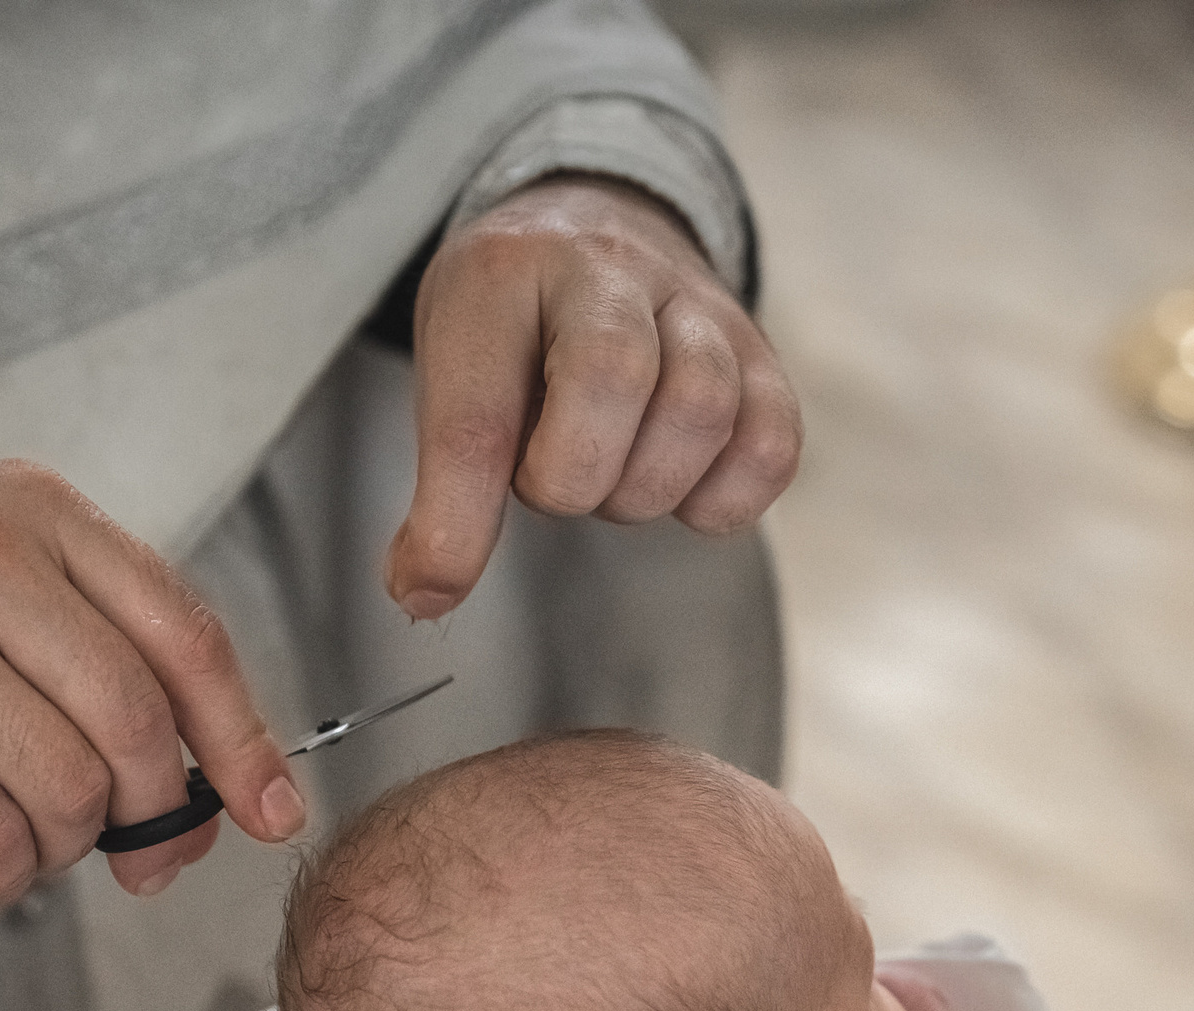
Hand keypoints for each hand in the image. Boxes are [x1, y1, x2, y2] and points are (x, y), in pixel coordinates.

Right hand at [0, 462, 305, 907]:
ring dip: (70, 845)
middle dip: (157, 809)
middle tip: (140, 851)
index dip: (242, 736)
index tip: (272, 809)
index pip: (184, 632)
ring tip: (35, 844)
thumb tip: (213, 791)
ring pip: (67, 784)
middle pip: (135, 719)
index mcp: (34, 511)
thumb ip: (96, 651)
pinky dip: (6, 872)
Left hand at [385, 173, 802, 616]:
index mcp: (501, 273)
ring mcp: (698, 303)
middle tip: (551, 479)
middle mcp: (607, 266)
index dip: (459, 514)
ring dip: (647, 487)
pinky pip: (771, 446)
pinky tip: (678, 486)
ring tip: (613, 474)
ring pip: (702, 408)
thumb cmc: (513, 326)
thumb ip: (443, 487)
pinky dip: (723, 498)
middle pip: (614, 378)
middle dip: (573, 478)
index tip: (434, 580)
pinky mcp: (762, 354)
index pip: (480, 408)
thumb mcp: (451, 374)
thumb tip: (422, 597)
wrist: (595, 229)